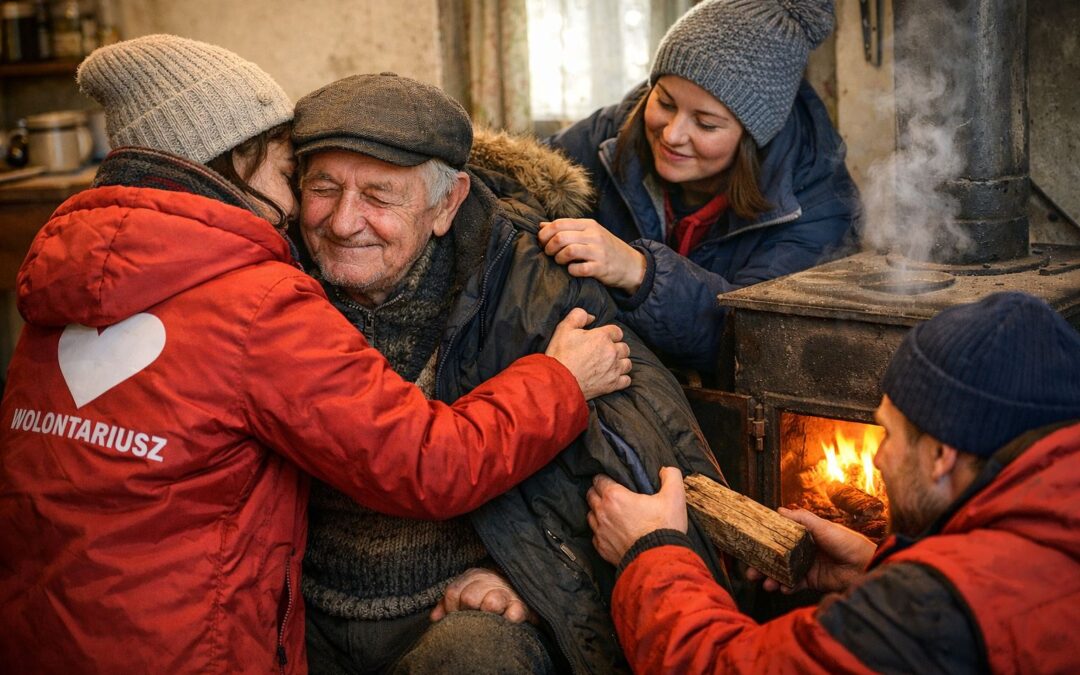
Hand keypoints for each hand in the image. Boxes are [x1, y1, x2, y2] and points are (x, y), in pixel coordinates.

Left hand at [430, 567, 537, 623]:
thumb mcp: (469, 591)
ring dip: (487, 615)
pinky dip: (507, 621)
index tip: (457, 617)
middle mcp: (490, 580)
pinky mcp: (522, 607)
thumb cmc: (490, 595)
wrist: (524, 590)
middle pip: (469, 598)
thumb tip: (435, 617)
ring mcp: (507, 594)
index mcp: (474, 576)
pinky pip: (513, 615)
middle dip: (468, 613)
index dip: (451, 609)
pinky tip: (503, 624)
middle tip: (472, 621)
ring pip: (491, 603)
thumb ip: (449, 602)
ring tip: (486, 623)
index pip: (453, 592)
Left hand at [538, 218, 646, 292]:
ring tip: (560, 261)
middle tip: (549, 253)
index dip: (545, 233)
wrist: (631, 264)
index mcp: (588, 224)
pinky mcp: (601, 268)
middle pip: (560, 237)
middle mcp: (593, 235)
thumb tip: (541, 226)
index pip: (559, 223)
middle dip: (549, 247)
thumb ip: (566, 229)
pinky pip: (578, 269)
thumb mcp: (589, 233)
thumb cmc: (604, 248)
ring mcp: (598, 251)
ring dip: (558, 258)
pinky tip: (572, 270)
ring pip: (568, 251)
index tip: (542, 242)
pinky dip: (571, 270)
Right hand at [546, 308, 630, 399]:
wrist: (559, 382)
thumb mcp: (564, 329)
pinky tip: (612, 376)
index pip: (617, 331)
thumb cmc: (560, 355)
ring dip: (620, 362)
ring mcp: (614, 369)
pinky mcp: (613, 384)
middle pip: (624, 347)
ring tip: (609, 364)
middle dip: (616, 348)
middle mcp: (612, 352)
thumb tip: (591, 317)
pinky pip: (626, 380)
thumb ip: (578, 316)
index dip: (610, 334)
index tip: (602, 339)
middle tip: (604, 352)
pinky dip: (621, 378)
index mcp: (602, 337)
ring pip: (627, 363)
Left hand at [586, 467, 687, 564]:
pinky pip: (595, 535)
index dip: (605, 478)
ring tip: (611, 513)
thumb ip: (671, 476)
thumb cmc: (664, 527)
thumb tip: (665, 470)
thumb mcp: (674, 496)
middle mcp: (602, 513)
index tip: (612, 480)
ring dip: (598, 512)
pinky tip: (612, 532)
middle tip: (612, 495)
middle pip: (591, 495)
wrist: (659, 561)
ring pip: (590, 515)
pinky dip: (601, 532)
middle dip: (598, 492)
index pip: (598, 479)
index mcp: (614, 496)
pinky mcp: (602, 549)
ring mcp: (600, 532)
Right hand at [745, 507, 875, 593]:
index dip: (765, 541)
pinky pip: (794, 585)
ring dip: (771, 578)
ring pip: (782, 572)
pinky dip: (785, 587)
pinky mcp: (812, 581)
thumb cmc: (846, 542)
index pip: (780, 537)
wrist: (865, 566)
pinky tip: (781, 588)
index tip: (750, 544)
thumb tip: (779, 509)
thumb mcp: (823, 526)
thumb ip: (801, 519)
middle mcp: (803, 550)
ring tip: (765, 583)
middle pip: (777, 557)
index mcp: (805, 535)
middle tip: (750, 570)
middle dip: (762, 564)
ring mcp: (807, 566)